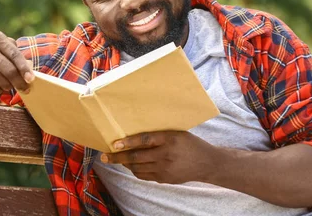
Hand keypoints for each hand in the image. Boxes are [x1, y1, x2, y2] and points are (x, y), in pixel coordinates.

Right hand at [0, 31, 33, 94]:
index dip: (24, 68)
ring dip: (9, 87)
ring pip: (3, 82)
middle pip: (10, 71)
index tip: (31, 79)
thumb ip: (13, 51)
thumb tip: (29, 66)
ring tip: (9, 85)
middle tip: (26, 89)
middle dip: (20, 82)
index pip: (15, 54)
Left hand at [100, 131, 219, 184]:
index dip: (128, 142)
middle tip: (105, 156)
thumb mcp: (177, 133)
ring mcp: (164, 169)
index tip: (115, 143)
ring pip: (138, 168)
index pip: (145, 140)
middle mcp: (166, 155)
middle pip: (137, 157)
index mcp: (169, 139)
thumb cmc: (190, 143)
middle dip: (118, 157)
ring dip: (125, 164)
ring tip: (115, 159)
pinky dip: (135, 171)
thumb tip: (136, 134)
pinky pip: (144, 175)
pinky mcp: (164, 178)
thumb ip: (159, 134)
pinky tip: (131, 166)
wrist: (207, 163)